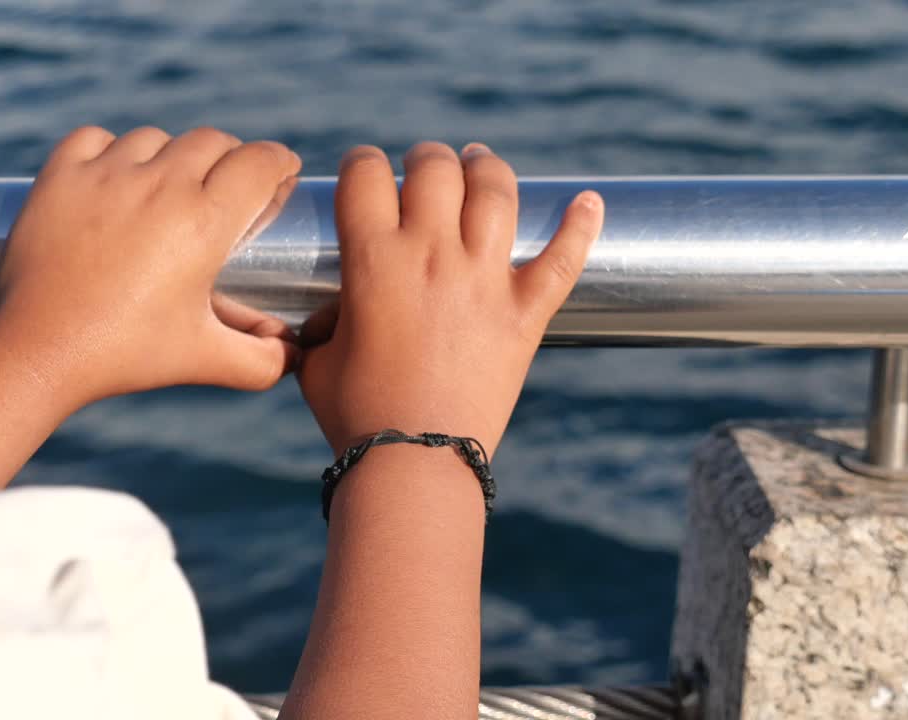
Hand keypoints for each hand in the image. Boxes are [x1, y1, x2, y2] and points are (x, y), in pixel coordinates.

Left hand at [0, 126, 302, 410]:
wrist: (38, 351)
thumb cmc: (126, 355)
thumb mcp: (205, 360)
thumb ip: (262, 361)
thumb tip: (295, 352)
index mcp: (204, 222)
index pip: (261, 161)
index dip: (280, 165)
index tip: (281, 179)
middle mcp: (158, 184)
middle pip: (213, 140)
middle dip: (232, 160)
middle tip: (228, 191)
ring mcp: (104, 174)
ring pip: (155, 138)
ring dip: (171, 156)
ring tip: (167, 192)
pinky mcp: (58, 176)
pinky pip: (95, 138)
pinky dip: (111, 151)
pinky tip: (114, 180)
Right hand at [297, 142, 603, 456]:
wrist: (414, 460)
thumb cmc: (355, 415)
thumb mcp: (317, 359)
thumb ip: (320, 324)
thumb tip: (326, 317)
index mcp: (373, 260)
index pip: (365, 175)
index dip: (360, 163)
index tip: (363, 172)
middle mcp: (431, 255)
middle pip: (434, 169)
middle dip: (424, 158)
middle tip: (422, 168)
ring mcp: (483, 280)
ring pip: (495, 193)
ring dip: (486, 168)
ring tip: (478, 163)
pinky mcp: (524, 313)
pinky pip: (562, 259)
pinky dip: (580, 226)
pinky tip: (590, 201)